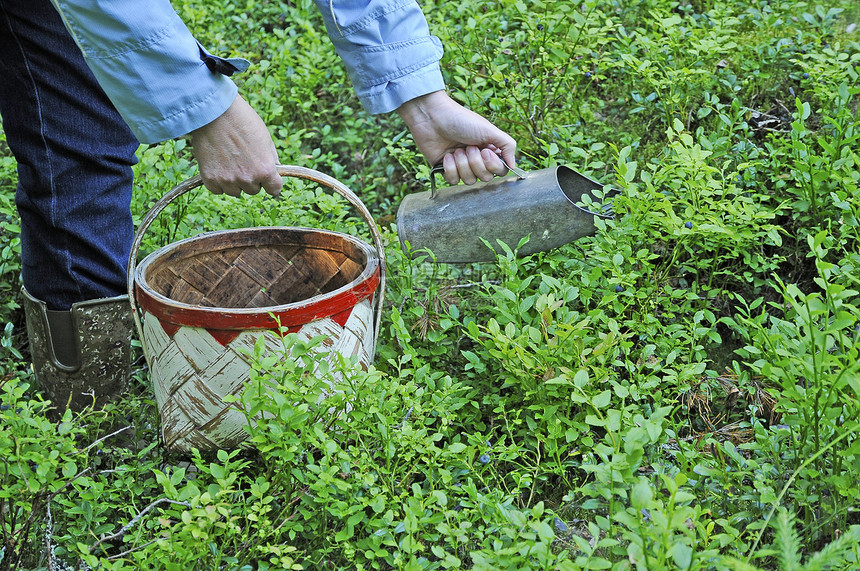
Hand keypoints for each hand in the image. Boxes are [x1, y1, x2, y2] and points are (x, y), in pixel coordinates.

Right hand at [190, 94, 281, 196]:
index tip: (267, 179)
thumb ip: (272, 159)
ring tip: (229, 160)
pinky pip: (217, 190)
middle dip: (251, 179)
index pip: (274, 189)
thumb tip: (275, 172)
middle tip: (243, 160)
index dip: (271, 183)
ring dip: (234, 181)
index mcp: (265, 169)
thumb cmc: (242, 120)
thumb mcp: (265, 138)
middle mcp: (247, 178)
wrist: (214, 111)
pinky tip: (217, 165)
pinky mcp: (210, 178)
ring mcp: (228, 180)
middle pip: (253, 190)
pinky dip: (217, 181)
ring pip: (235, 191)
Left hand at [396, 90, 516, 185]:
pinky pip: (453, 181)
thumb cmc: (461, 120)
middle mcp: (477, 159)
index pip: (500, 170)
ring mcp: (461, 165)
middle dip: (476, 163)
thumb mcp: (489, 129)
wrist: (432, 117)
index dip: (493, 165)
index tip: (485, 152)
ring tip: (456, 149)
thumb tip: (514, 166)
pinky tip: (446, 155)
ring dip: (462, 164)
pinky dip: (450, 168)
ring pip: (469, 181)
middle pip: (485, 178)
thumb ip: (507, 146)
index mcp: (489, 149)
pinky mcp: (446, 169)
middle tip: (469, 147)